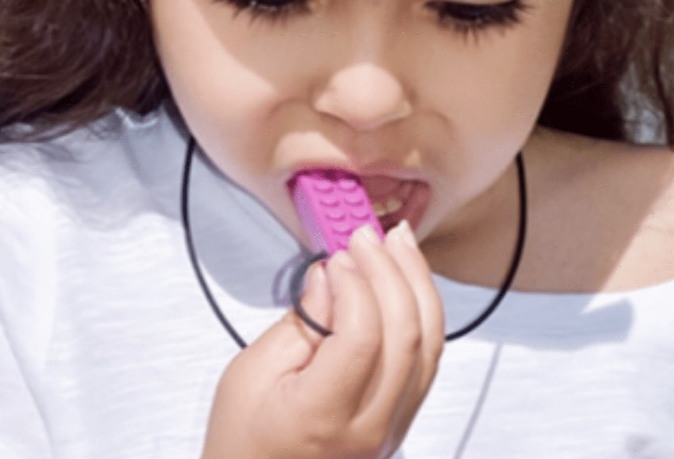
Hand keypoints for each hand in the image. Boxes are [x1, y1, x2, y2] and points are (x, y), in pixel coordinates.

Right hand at [201, 221, 443, 458]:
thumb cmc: (244, 443)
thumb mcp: (250, 374)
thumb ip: (299, 322)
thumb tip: (331, 276)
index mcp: (323, 417)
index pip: (362, 336)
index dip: (356, 285)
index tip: (337, 256)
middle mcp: (370, 429)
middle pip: (407, 335)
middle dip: (392, 271)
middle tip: (369, 235)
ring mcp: (392, 428)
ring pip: (430, 344)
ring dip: (417, 283)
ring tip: (399, 243)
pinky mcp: (400, 420)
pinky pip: (427, 358)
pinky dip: (422, 311)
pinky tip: (407, 280)